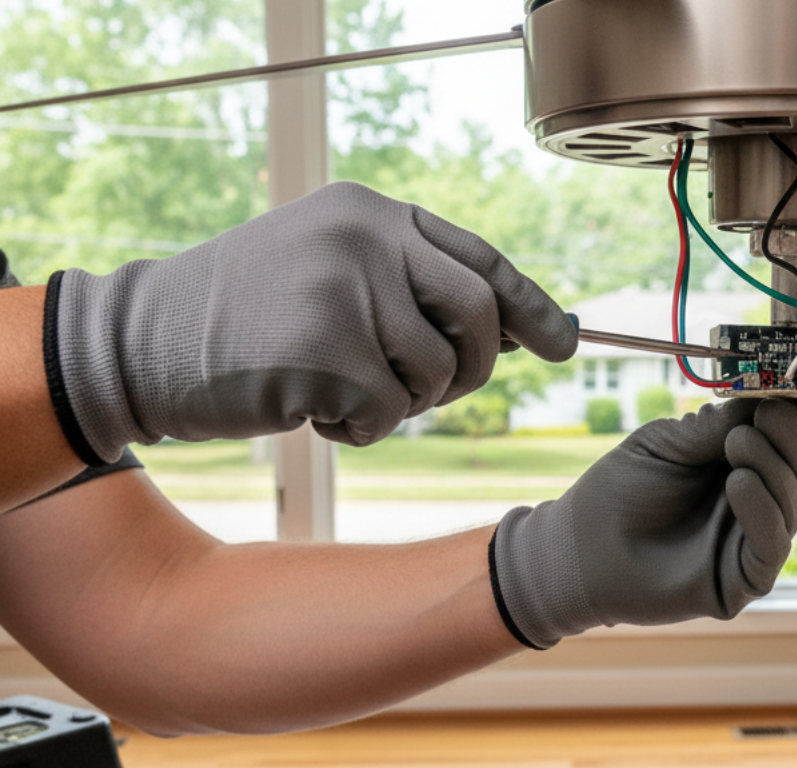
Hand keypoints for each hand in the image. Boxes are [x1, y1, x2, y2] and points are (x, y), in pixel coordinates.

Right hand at [46, 182, 576, 464]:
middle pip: (478, 315)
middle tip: (443, 394)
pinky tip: (318, 416)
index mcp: (373, 212)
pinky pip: (390, 413)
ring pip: (435, 373)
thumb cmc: (243, 318)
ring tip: (347, 396)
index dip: (530, 307)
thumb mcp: (329, 269)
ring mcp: (346, 290)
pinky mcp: (327, 351)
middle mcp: (366, 238)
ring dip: (405, 404)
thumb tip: (510, 328)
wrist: (139, 345)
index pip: (481, 259)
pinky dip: (366, 430)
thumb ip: (408, 284)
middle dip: (476, 368)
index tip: (561, 345)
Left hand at [489, 397, 796, 649]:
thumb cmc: (620, 491)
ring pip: (794, 503)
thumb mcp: (666, 443)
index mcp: (741, 462)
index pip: (792, 435)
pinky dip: (764, 511)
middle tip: (768, 413)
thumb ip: (716, 425)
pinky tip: (738, 485)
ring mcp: (751, 540)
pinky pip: (773, 546)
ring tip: (738, 444)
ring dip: (773, 466)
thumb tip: (769, 398)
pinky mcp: (743, 579)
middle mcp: (757, 500)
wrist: (578, 547)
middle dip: (793, 435)